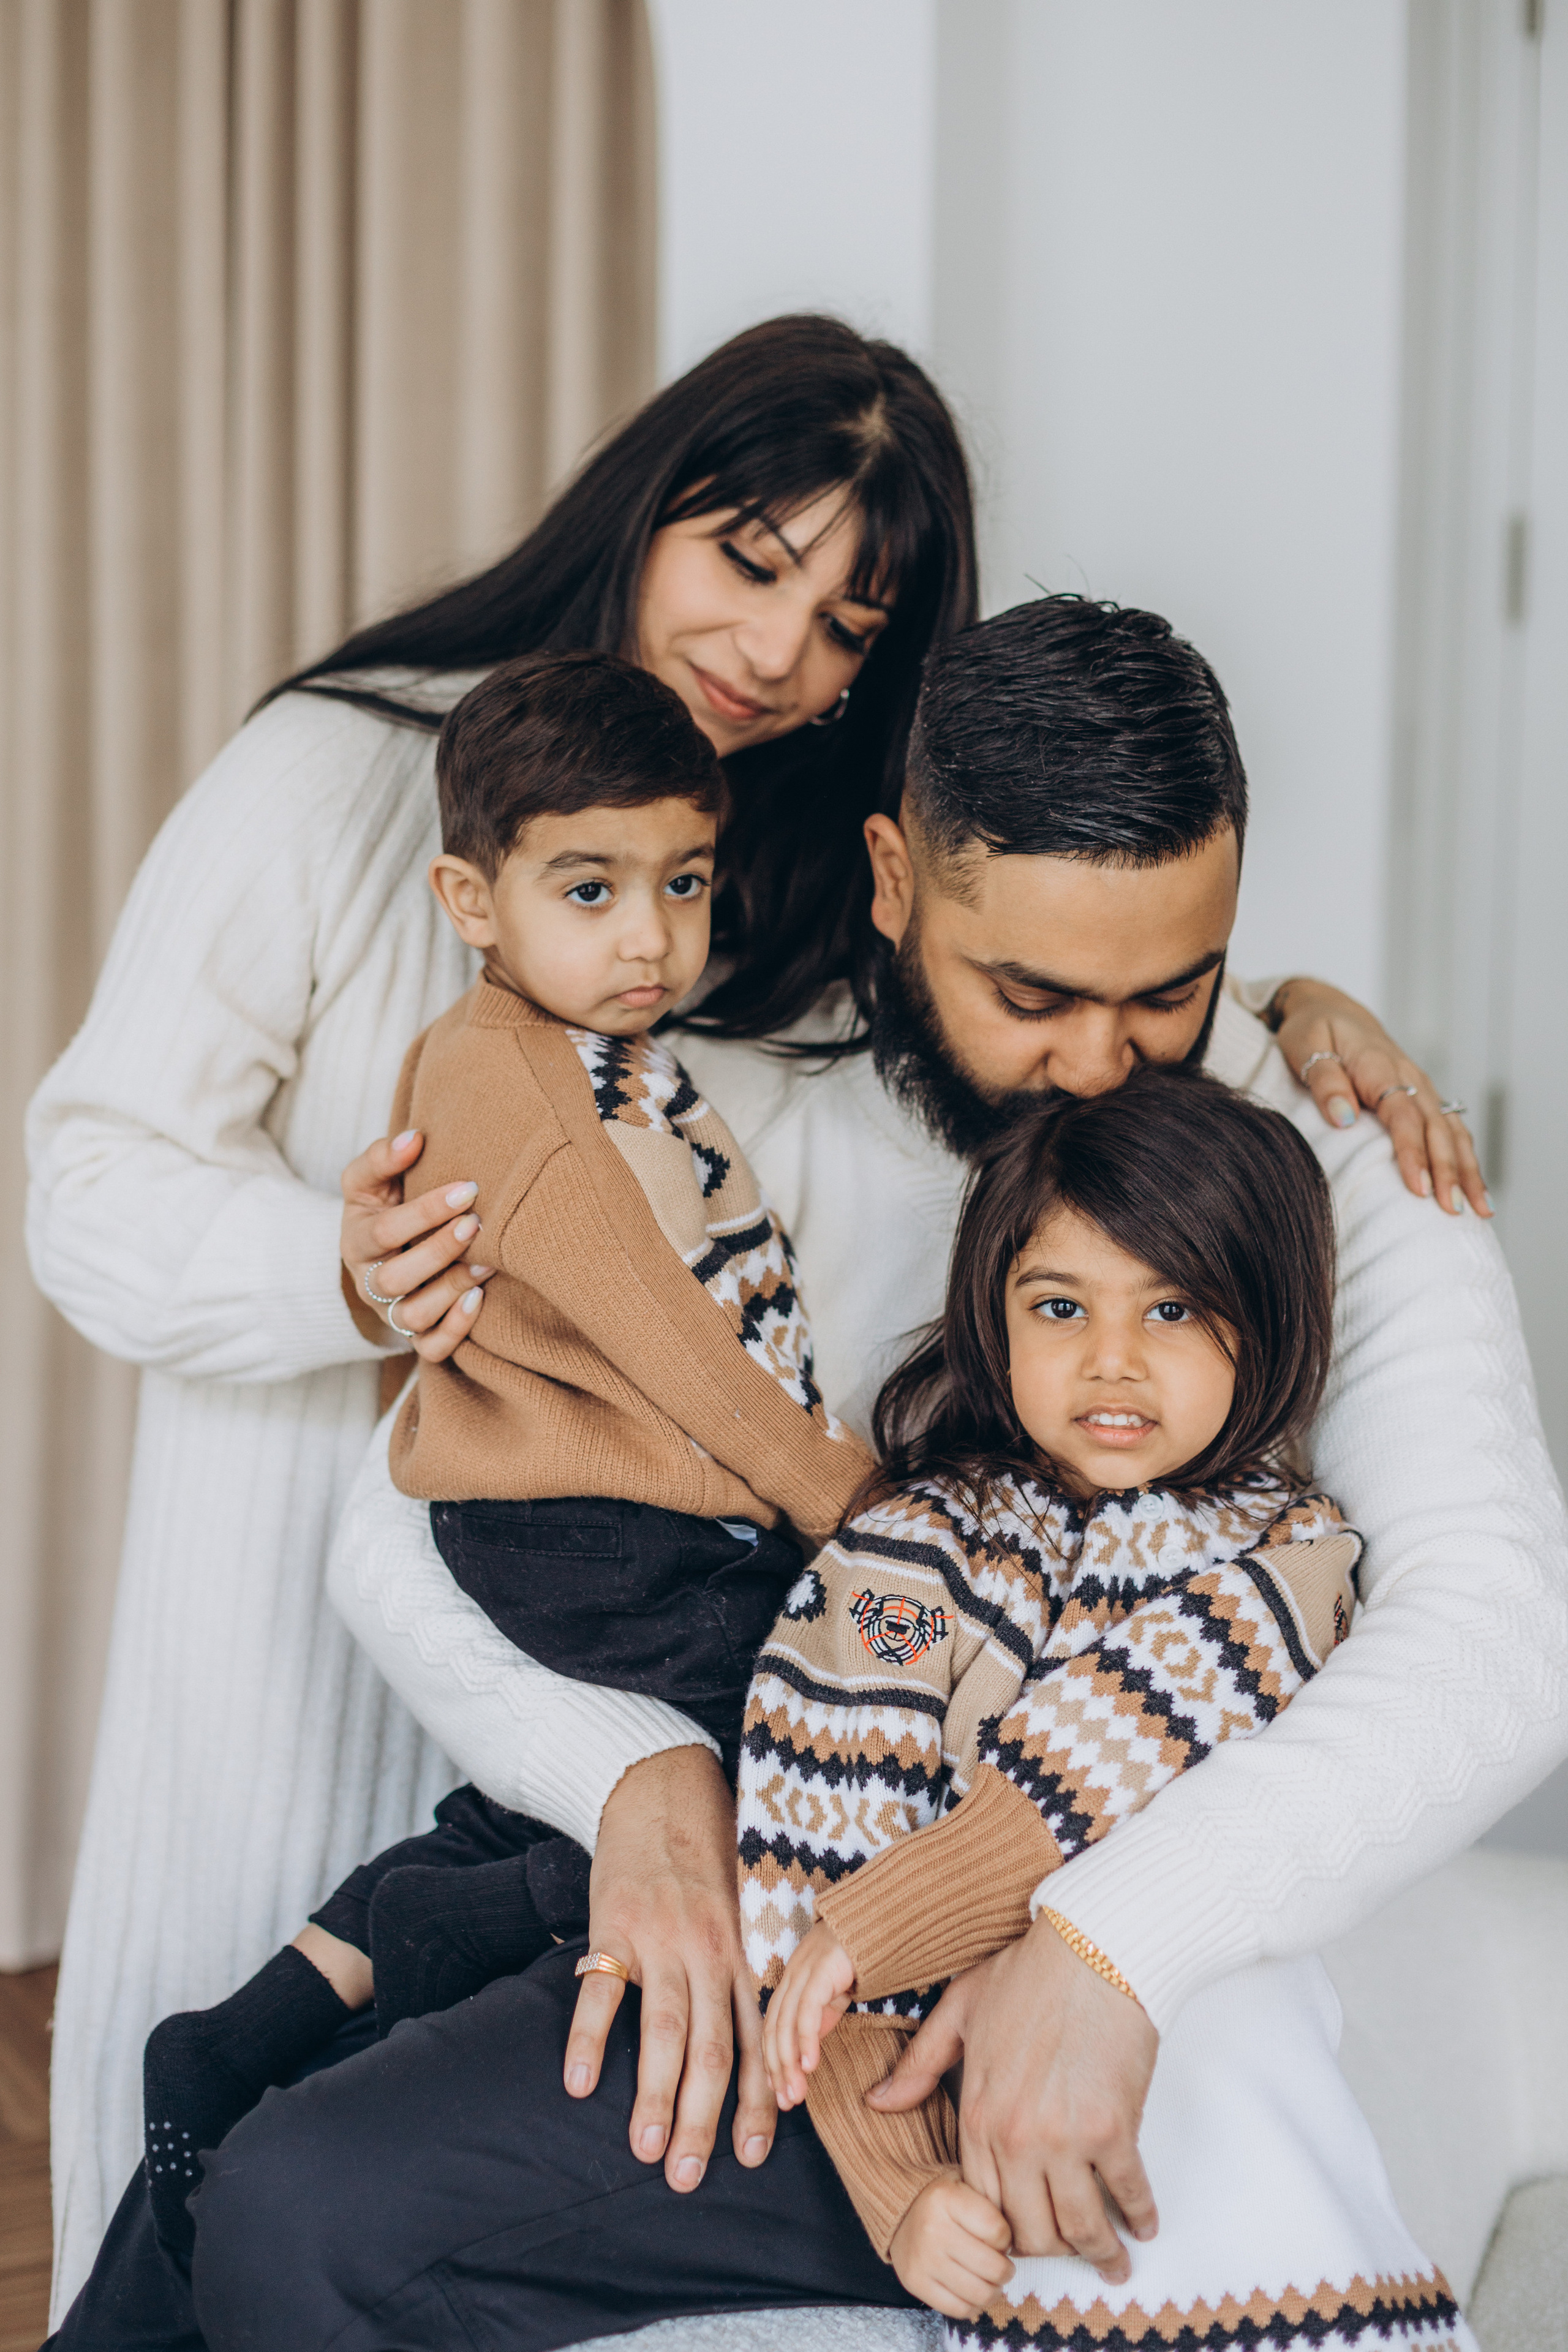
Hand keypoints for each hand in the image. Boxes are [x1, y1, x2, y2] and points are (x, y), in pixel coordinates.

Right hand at [340, 1130, 494, 1360]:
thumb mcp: (369, 1180)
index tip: (467, 1188)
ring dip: (451, 1291)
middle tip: (475, 1224)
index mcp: (356, 1240)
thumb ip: (385, 1156)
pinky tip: (480, 1300)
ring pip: (413, 1316)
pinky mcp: (414, 1336)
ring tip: (487, 1263)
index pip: (385, 1229)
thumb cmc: (381, 1207)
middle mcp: (370, 1282)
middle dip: (439, 1251)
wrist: (380, 1251)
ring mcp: (391, 1312)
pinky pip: (431, 1348)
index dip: (426, 1211)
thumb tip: (415, 1137)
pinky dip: (456, 1329)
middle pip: (396, 1278)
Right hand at [563, 1745, 775, 2193]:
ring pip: (664, 2030)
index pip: (758, 2038)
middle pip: (712, 2048)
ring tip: (646, 2150)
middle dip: (703, 2118)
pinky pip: (602, 1990)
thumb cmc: (706, 1858)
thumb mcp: (740, 1911)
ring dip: (655, 2095)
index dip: (758, 2099)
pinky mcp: (614, 1922)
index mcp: (743, 1953)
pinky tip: (580, 2084)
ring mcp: (661, 1937)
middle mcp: (709, 1950)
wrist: (658, 1788)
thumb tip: (760, 2049)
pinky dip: (590, 2040)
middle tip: (688, 2177)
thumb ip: (745, 1972)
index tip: (752, 2155)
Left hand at [763, 1920, 855, 2108]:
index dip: (772, 2061)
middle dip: (777, 2070)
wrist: (885, 1915)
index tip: (778, 2093)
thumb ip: (821, 2017)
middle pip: (774, 2027)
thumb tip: (807, 2051)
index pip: (772, 2025)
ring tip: (796, 2093)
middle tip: (786, 2103)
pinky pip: (808, 2008)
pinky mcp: (823, 1966)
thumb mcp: (837, 1993)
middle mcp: (793, 1973)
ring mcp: (805, 1967)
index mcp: (793, 1979)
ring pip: (786, 2022)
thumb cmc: (863, 1953)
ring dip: (789, 2064)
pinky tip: (810, 2066)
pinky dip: (806, 2040)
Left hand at [868, 1923, 1157, 2283]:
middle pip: (1031, 2228)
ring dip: (1100, 2252)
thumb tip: (878, 2102)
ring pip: (1080, 2226)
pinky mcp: (1113, 2130)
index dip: (1001, 2228)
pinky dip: (1139, 2217)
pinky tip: (1143, 2224)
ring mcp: (1066, 2138)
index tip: (1019, 2236)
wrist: (1092, 1948)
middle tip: (1070, 2252)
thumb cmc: (1029, 1974)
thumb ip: (919, 2065)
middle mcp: (1017, 2138)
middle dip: (1051, 2251)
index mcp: (977, 2114)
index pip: (982, 2202)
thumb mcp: (960, 2012)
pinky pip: (1128, 2194)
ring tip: (1114, 2259)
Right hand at [888, 2173, 1014, 2321]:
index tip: (1001, 2238)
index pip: (998, 2231)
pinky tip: (975, 2293)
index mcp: (947, 2198)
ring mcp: (922, 2259)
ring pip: (978, 2293)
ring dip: (994, 2291)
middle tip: (1004, 2267)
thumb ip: (991, 2207)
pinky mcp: (915, 2283)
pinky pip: (958, 2309)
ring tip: (992, 2282)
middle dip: (1006, 2271)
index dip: (1007, 2238)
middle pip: (992, 2267)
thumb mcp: (966, 2185)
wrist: (900, 2212)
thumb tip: (1017, 2246)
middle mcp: (932, 2229)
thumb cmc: (945, 2201)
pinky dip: (974, 2306)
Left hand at [1269, 979, 1488, 1216]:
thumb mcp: (1306, 1046)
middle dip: (1448, 1170)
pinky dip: (1466, 1158)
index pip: (1402, 1114)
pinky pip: (1451, 1128)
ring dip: (1467, 1170)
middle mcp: (1408, 1077)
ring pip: (1452, 1130)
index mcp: (1378, 1066)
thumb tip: (1343, 1117)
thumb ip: (1324, 1082)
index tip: (1419, 1187)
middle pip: (1436, 1128)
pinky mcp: (1422, 1097)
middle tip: (1452, 1210)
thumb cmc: (1313, 1031)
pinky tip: (1475, 1189)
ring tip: (1480, 1210)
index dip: (1412, 1151)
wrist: (1332, 1010)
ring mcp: (1420, 1087)